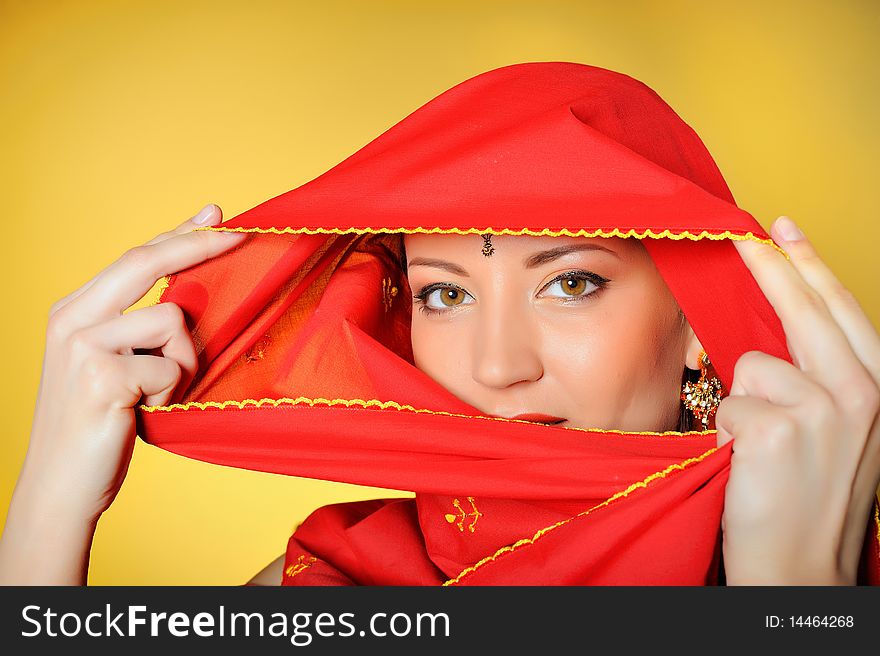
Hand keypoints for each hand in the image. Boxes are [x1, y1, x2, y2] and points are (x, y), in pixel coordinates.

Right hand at [18, 204, 246, 522]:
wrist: (61, 487)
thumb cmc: (97, 426)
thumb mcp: (113, 365)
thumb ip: (139, 330)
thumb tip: (190, 298)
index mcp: (75, 310)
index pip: (134, 258)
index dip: (178, 234)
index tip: (215, 215)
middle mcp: (73, 318)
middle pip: (146, 261)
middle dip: (199, 244)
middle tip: (240, 233)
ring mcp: (83, 345)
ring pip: (171, 321)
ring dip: (183, 363)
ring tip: (156, 395)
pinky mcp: (102, 376)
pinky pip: (171, 368)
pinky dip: (172, 394)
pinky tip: (144, 413)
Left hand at [716, 215, 879, 584]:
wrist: (802, 572)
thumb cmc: (810, 499)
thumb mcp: (840, 434)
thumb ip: (820, 381)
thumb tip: (778, 338)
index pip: (842, 311)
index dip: (810, 265)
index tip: (784, 227)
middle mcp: (865, 392)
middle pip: (807, 309)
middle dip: (773, 264)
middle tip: (746, 231)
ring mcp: (826, 408)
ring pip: (753, 366)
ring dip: (744, 406)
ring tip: (761, 451)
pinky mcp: (780, 427)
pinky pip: (728, 404)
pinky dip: (726, 435)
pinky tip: (747, 466)